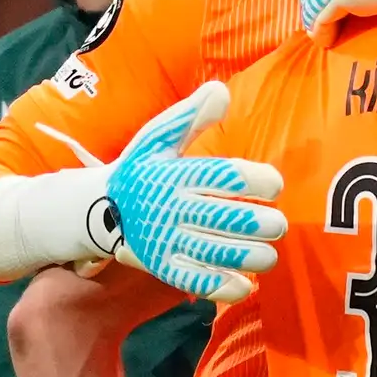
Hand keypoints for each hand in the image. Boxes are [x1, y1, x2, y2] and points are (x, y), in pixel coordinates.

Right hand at [101, 82, 285, 302]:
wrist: (98, 208)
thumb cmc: (140, 169)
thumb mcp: (158, 138)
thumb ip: (191, 117)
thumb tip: (221, 90)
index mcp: (174, 173)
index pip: (222, 176)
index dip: (256, 181)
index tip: (274, 185)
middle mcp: (171, 207)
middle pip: (224, 218)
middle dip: (259, 224)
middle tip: (277, 225)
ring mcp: (166, 239)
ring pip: (215, 252)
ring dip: (248, 256)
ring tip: (268, 255)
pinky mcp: (163, 266)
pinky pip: (196, 280)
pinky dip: (223, 286)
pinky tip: (245, 285)